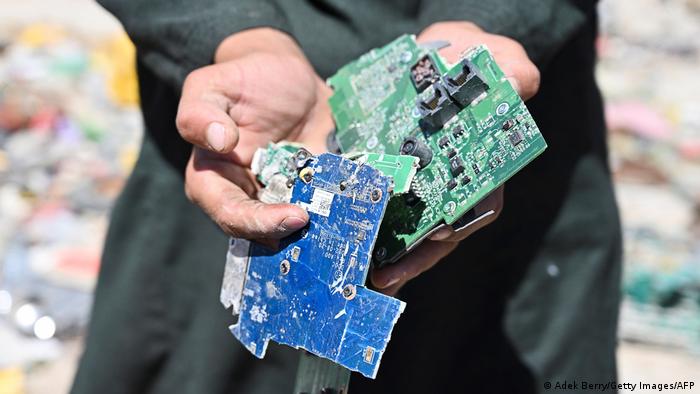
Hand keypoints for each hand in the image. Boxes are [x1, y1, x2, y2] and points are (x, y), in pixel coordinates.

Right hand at [178, 28, 332, 238]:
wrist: (286, 76)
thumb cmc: (242, 81)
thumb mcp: (210, 86)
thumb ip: (199, 112)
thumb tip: (220, 141)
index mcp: (213, 178)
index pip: (228, 213)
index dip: (257, 222)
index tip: (292, 216)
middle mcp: (245, 195)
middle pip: (261, 231)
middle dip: (287, 232)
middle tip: (314, 221)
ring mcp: (281, 197)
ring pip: (292, 229)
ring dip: (314, 231)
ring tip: (337, 222)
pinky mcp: (311, 192)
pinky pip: (323, 211)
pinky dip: (337, 213)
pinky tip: (354, 207)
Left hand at [372, 21, 539, 294]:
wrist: (424, 57)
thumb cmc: (465, 56)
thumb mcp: (487, 54)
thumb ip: (508, 68)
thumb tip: (521, 83)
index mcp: (479, 164)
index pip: (479, 204)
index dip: (461, 224)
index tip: (439, 237)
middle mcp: (449, 183)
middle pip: (437, 230)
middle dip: (414, 255)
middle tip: (385, 276)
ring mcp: (417, 186)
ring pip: (406, 229)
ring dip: (386, 254)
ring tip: (361, 274)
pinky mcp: (385, 180)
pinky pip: (376, 211)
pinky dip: (364, 227)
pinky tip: (343, 242)